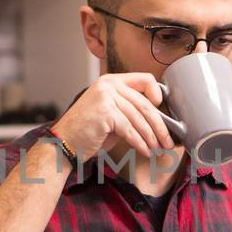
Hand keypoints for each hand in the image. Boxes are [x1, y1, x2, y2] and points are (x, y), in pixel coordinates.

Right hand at [50, 73, 173, 158]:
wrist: (63, 143)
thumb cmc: (87, 132)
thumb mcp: (111, 114)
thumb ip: (129, 109)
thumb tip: (156, 119)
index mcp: (111, 80)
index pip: (145, 79)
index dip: (157, 94)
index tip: (162, 110)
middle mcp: (108, 84)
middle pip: (145, 104)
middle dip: (160, 126)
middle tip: (167, 140)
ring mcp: (106, 96)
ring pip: (139, 119)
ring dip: (151, 137)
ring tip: (157, 149)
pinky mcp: (105, 112)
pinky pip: (130, 130)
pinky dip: (139, 143)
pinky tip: (145, 151)